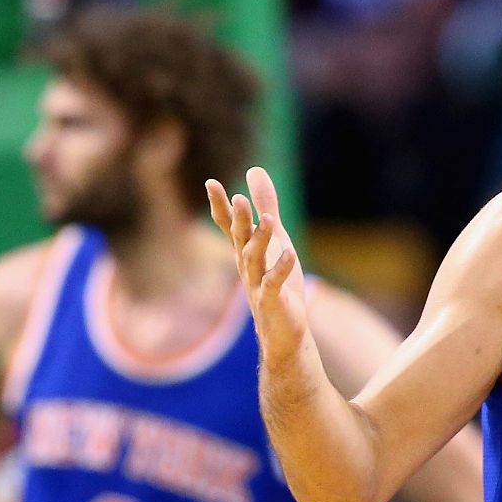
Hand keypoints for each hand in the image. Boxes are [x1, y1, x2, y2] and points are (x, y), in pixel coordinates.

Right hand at [207, 167, 308, 362]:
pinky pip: (275, 283)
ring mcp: (258, 284)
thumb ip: (266, 205)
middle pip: (240, 239)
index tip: (211, 183)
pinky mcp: (273, 300)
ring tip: (270, 220)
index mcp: (246, 250)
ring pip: (255, 260)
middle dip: (239, 220)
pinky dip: (281, 268)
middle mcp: (247, 266)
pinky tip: (290, 254)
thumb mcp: (275, 238)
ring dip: (260, 240)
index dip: (221, 206)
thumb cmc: (277, 282)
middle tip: (238, 198)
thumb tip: (255, 171)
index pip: (229, 225)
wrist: (283, 331)